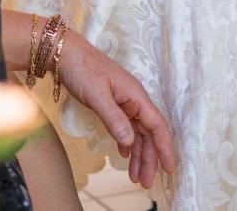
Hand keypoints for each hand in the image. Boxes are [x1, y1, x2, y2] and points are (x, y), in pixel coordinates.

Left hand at [59, 32, 175, 187]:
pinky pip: (126, 126)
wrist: (66, 54)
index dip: (165, 147)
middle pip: (148, 132)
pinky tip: (125, 155)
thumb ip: (114, 119)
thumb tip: (131, 141)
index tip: (169, 168)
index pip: (157, 125)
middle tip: (146, 183)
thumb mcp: (97, 95)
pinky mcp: (113, 103)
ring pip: (138, 132)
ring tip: (136, 177)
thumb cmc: (83, 70)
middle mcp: (134, 99)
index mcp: (136, 95)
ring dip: (138, 154)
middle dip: (150, 158)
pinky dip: (127, 143)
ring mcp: (124, 101)